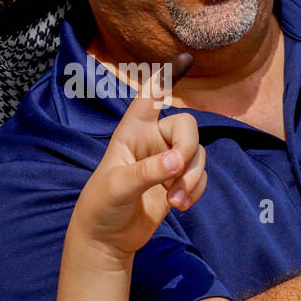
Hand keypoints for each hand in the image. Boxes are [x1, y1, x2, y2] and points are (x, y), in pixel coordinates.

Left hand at [68, 55, 204, 262]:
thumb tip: (177, 162)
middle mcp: (152, 141)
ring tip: (174, 201)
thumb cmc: (101, 206)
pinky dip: (196, 190)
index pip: (149, 98)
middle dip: (188, 148)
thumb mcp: (117, 187)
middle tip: (177, 170)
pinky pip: (200, 176)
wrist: (106, 240)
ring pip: (198, 155)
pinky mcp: (177, 183)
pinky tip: (180, 206)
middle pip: (187, 126)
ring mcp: (167, 162)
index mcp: (131, 132)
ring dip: (192, 178)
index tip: (186, 59)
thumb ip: (147, 172)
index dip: (165, 77)